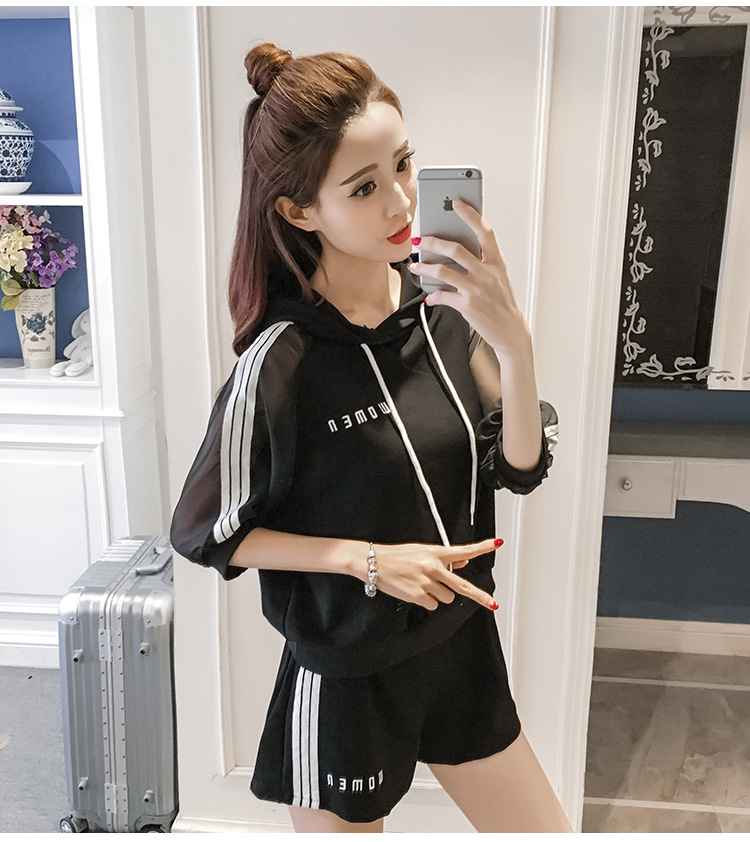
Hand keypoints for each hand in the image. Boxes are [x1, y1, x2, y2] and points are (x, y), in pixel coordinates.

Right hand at [362, 538, 502, 610]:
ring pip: (447, 597)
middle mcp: (434, 567)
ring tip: (422, 584)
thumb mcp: (421, 551)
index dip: (482, 547)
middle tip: (493, 604)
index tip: (497, 544)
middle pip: (463, 586)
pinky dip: (426, 602)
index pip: (464, 550)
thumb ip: (444, 558)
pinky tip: (415, 591)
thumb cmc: (396, 556)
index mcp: (436, 552)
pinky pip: (432, 605)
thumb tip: (463, 562)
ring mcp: (427, 582)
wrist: (373, 562)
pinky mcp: (418, 596)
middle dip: (480, 597)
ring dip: (439, 594)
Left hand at [409, 196, 531, 357]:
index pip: (484, 232)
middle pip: (456, 249)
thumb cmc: (502, 303)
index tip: (457, 203)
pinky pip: (443, 296)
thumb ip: (481, 263)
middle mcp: (487, 273)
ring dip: (424, 268)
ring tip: (415, 266)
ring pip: (443, 271)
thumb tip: (455, 253)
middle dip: (433, 242)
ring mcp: (476, 289)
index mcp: (496, 262)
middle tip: (420, 240)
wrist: (510, 330)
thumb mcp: (498, 278)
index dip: (471, 215)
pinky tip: (430, 295)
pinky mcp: (467, 305)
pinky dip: (433, 295)